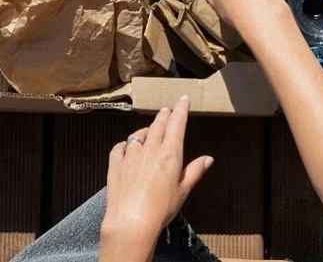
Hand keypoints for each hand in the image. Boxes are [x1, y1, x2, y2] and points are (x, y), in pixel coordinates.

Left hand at [101, 98, 213, 252]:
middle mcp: (150, 149)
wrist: (130, 222)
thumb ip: (194, 171)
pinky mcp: (115, 164)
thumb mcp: (183, 190)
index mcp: (170, 153)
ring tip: (150, 129)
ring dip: (146, 129)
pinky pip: (120, 147)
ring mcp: (131, 155)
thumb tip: (208, 159)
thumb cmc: (161, 208)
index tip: (183, 99)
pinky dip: (125, 144)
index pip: (177, 123)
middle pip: (158, 125)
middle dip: (164, 115)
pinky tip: (127, 147)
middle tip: (167, 110)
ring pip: (139, 134)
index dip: (181, 109)